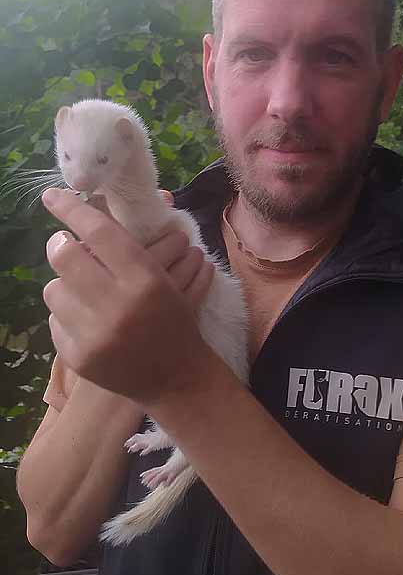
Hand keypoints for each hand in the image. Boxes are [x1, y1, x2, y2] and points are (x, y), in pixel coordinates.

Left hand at [41, 187, 210, 405]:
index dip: (72, 210)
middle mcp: (118, 305)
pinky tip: (88, 321)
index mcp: (146, 280)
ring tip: (83, 290)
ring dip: (65, 284)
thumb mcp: (168, 281)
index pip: (101, 232)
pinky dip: (68, 315)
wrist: (177, 378)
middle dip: (61, 245)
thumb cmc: (176, 322)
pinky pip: (54, 320)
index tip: (53, 195)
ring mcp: (94, 333)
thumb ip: (134, 253)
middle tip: (67, 243)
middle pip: (66, 256)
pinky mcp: (77, 356)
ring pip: (53, 289)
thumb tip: (94, 219)